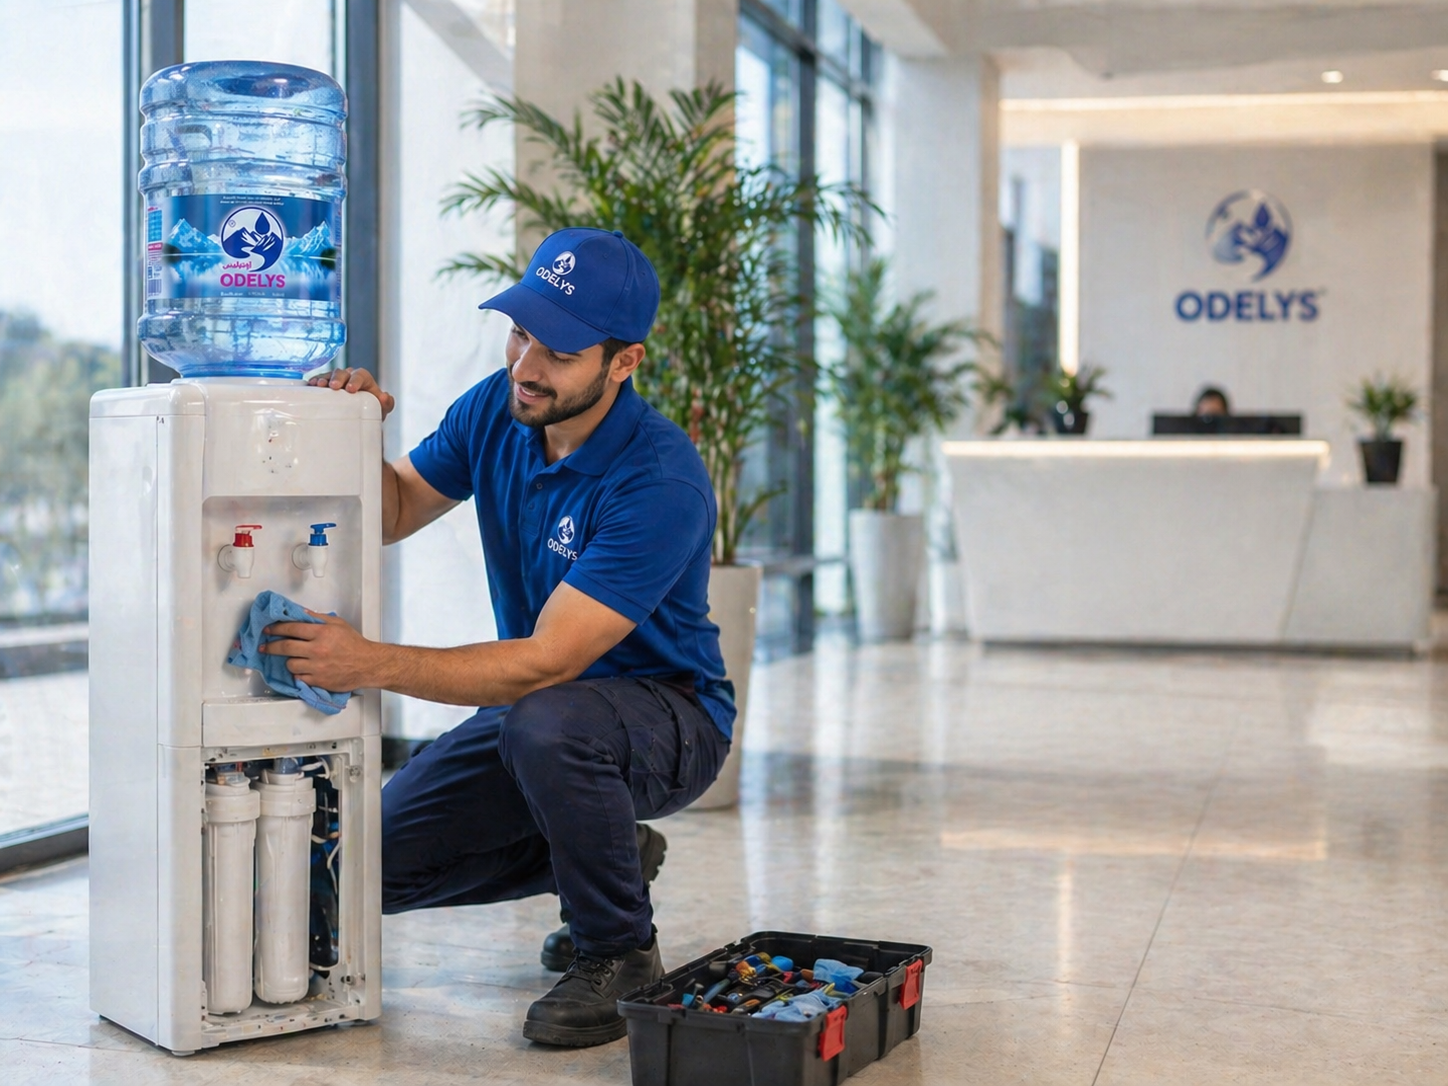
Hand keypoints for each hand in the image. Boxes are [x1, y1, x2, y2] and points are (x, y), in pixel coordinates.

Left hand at [260, 611, 381, 691]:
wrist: (368, 665)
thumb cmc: (354, 644)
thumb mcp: (338, 624)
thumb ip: (317, 618)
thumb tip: (299, 613)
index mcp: (322, 633)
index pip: (291, 629)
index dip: (276, 628)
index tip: (267, 630)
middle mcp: (318, 650)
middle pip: (285, 647)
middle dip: (271, 646)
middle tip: (265, 647)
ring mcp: (317, 667)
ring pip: (290, 664)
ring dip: (289, 661)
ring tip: (293, 659)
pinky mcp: (319, 681)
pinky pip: (299, 678)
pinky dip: (298, 674)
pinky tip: (302, 670)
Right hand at [309, 367, 395, 418]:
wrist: (361, 417)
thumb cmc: (372, 409)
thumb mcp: (382, 408)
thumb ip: (387, 403)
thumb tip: (385, 397)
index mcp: (363, 379)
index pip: (360, 375)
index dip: (355, 380)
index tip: (351, 389)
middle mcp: (348, 376)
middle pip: (342, 373)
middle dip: (338, 378)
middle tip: (334, 386)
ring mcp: (335, 380)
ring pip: (329, 375)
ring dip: (323, 379)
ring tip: (318, 385)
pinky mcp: (325, 387)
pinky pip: (319, 381)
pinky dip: (314, 382)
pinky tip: (309, 385)